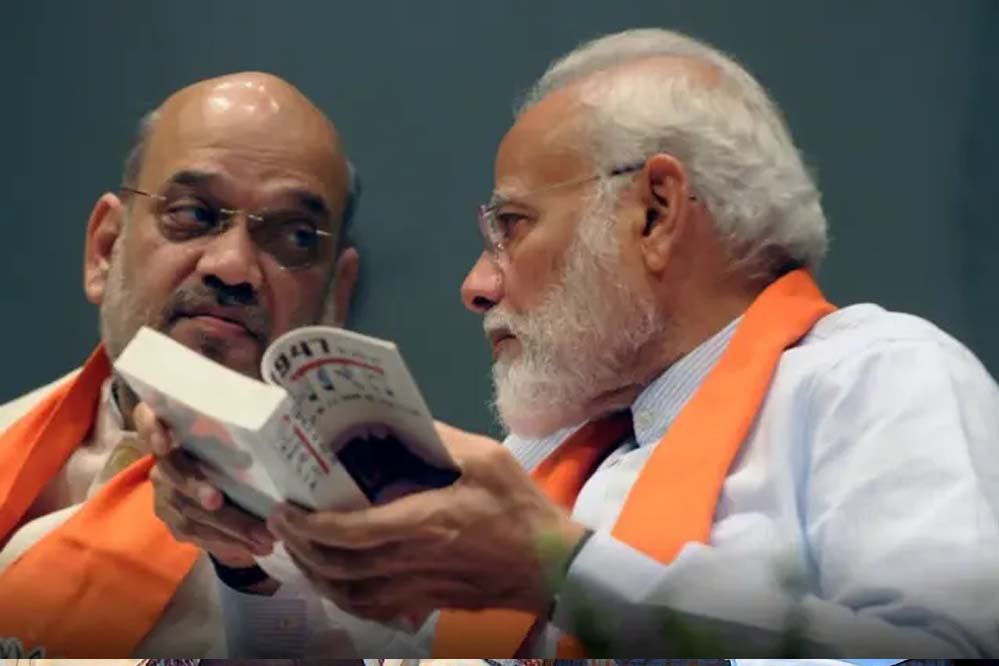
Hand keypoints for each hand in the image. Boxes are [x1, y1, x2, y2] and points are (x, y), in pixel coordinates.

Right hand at [136, 402, 275, 569]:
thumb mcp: (237, 416)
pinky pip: (196, 536)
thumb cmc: (236, 434)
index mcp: (171, 425)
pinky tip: (251, 550)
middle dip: (199, 490)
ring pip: (188, 512)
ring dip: (226, 527)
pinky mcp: (175, 521)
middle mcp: (163, 461)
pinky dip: (225, 544)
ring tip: (260, 538)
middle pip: (175, 475)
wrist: (223, 466)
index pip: (149, 418)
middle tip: (217, 501)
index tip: (164, 442)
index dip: (151, 429)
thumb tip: (276, 395)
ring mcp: (166, 494)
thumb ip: (245, 405)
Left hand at [268, 421, 586, 622]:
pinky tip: (338, 583)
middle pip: (340, 567)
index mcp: (423, 523)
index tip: (286, 510)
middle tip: (283, 526)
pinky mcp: (428, 602)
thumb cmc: (519, 508)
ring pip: (351, 595)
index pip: (350, 532)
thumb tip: (403, 423)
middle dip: (303, 548)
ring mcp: (419, 588)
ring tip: (301, 552)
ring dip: (318, 577)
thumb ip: (441, 440)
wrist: (551, 564)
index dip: (310, 526)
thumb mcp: (487, 459)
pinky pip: (375, 609)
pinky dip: (346, 599)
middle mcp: (412, 561)